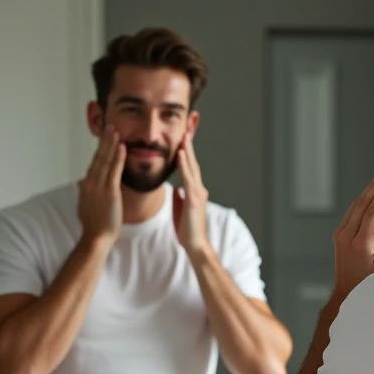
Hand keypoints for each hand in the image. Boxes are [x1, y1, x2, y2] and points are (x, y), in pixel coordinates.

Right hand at [77, 125, 125, 245]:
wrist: (96, 238)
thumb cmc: (95, 225)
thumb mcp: (88, 204)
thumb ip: (89, 192)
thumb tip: (86, 184)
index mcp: (86, 185)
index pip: (94, 163)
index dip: (100, 149)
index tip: (105, 138)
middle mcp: (90, 183)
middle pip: (98, 157)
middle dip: (105, 141)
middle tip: (110, 126)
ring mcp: (99, 187)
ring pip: (105, 161)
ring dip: (111, 144)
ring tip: (116, 130)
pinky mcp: (109, 193)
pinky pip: (114, 171)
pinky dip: (118, 158)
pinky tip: (122, 147)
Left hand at [173, 131, 210, 256]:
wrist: (195, 246)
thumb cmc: (187, 231)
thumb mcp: (180, 210)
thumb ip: (179, 198)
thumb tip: (175, 189)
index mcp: (194, 191)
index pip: (189, 167)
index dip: (186, 152)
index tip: (182, 138)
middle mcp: (198, 189)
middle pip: (193, 162)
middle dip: (190, 145)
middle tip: (187, 127)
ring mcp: (197, 194)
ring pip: (192, 167)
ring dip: (188, 150)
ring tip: (185, 134)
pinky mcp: (194, 200)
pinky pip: (188, 179)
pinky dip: (185, 165)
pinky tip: (181, 154)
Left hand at [331, 166, 373, 300]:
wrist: (348, 294)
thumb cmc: (373, 284)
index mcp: (361, 244)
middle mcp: (347, 237)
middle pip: (363, 204)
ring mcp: (340, 235)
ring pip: (356, 206)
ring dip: (368, 190)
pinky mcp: (338, 236)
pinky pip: (352, 212)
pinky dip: (362, 200)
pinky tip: (370, 193)